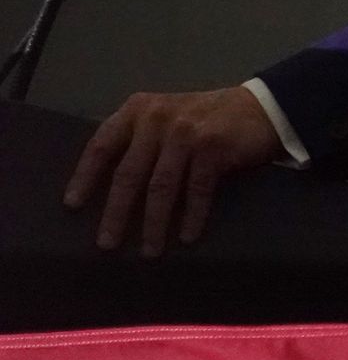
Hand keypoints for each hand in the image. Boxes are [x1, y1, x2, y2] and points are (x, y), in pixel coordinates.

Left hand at [63, 85, 282, 256]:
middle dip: (117, 212)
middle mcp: (158, 118)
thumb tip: (109, 188)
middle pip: (129, 173)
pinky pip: (197, 190)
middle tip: (107, 243)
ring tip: (150, 251)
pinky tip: (188, 237)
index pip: (102, 145)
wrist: (262, 108)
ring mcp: (186, 132)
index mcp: (139, 110)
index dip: (86, 176)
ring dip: (154, 223)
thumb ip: (140, 141)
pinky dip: (192, 216)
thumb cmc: (207, 120)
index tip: (73, 205)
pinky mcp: (213, 147)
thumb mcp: (166, 119)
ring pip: (161, 186)